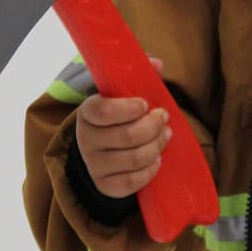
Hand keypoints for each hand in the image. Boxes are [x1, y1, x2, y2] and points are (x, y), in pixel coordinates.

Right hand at [75, 55, 171, 197]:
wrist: (102, 151)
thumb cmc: (118, 116)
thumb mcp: (123, 94)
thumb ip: (138, 76)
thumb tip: (157, 64)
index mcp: (87, 113)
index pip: (104, 111)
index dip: (129, 108)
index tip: (145, 104)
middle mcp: (86, 140)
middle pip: (127, 137)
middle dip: (153, 127)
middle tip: (163, 117)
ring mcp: (94, 165)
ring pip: (134, 159)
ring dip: (156, 146)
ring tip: (165, 135)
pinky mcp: (105, 185)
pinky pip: (132, 182)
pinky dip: (150, 170)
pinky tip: (157, 159)